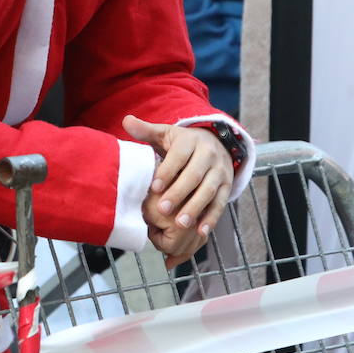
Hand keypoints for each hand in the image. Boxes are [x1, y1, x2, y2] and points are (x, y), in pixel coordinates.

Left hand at [122, 115, 233, 267]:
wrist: (216, 142)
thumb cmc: (182, 143)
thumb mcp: (166, 134)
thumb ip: (146, 130)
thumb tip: (126, 120)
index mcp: (190, 141)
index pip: (179, 156)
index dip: (167, 172)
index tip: (155, 187)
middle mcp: (208, 155)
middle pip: (194, 175)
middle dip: (179, 193)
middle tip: (163, 210)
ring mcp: (220, 171)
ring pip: (208, 191)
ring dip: (195, 208)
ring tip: (180, 224)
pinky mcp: (227, 186)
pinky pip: (220, 203)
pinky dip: (211, 218)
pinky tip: (201, 232)